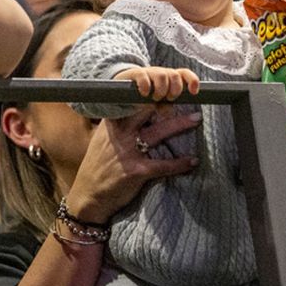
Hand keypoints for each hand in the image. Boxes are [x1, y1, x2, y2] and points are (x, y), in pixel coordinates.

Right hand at [64, 105, 201, 222]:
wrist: (88, 195)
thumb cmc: (98, 167)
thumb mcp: (102, 141)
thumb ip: (117, 127)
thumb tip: (137, 115)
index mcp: (111, 125)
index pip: (132, 104)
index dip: (150, 95)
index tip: (166, 89)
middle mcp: (120, 135)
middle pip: (148, 111)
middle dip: (168, 103)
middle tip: (186, 98)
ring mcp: (128, 152)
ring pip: (159, 132)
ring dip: (181, 124)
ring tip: (196, 119)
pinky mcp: (136, 171)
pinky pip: (164, 165)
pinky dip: (181, 163)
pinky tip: (193, 161)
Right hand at [116, 65, 200, 100]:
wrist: (122, 88)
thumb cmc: (144, 96)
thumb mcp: (156, 103)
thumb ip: (163, 107)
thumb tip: (168, 111)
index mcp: (169, 78)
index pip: (184, 73)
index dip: (192, 80)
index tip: (194, 92)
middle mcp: (161, 73)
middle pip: (175, 75)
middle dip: (175, 89)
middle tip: (169, 98)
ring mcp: (148, 72)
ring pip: (162, 76)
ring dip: (161, 89)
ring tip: (155, 99)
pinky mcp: (135, 74)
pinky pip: (143, 76)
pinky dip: (146, 86)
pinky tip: (144, 94)